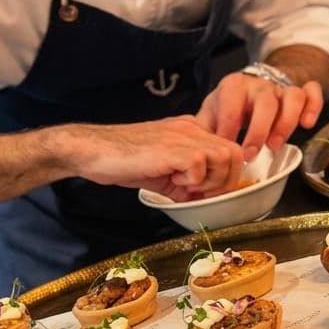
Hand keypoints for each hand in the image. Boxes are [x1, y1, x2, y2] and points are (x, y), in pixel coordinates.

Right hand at [59, 115, 243, 201]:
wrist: (94, 151)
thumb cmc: (122, 160)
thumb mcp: (163, 171)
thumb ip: (185, 180)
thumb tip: (202, 200)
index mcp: (190, 130)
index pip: (228, 150)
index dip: (223, 176)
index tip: (204, 192)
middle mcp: (191, 128)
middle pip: (234, 153)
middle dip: (223, 180)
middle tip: (199, 193)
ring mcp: (183, 135)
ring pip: (226, 156)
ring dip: (211, 180)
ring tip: (186, 187)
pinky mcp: (172, 147)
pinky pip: (200, 164)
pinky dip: (192, 180)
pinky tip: (173, 182)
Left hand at [196, 71, 324, 159]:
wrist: (250, 87)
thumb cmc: (230, 105)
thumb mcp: (212, 114)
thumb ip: (204, 130)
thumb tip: (194, 153)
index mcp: (234, 86)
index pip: (232, 103)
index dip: (229, 128)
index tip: (227, 149)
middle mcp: (259, 85)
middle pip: (265, 101)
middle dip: (258, 130)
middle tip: (251, 154)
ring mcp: (281, 88)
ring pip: (292, 96)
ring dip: (286, 123)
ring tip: (275, 145)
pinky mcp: (299, 93)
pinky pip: (312, 92)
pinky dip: (313, 106)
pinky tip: (307, 124)